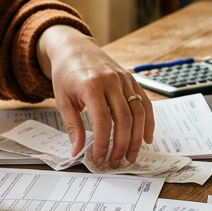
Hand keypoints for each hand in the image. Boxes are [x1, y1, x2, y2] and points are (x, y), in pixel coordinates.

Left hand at [38, 25, 154, 167]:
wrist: (74, 48)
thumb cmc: (66, 74)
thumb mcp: (62, 100)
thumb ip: (73, 126)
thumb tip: (77, 152)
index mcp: (91, 86)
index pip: (103, 121)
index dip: (103, 144)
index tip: (100, 159)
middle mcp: (111, 81)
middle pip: (124, 119)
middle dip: (122, 145)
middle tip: (116, 162)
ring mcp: (124, 80)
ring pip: (138, 113)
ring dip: (137, 138)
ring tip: (131, 156)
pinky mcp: (131, 80)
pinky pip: (145, 103)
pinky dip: (148, 122)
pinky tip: (146, 138)